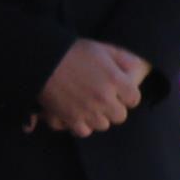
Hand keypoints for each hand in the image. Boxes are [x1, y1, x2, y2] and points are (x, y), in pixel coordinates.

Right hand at [35, 39, 149, 135]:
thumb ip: (123, 59)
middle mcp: (104, 98)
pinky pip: (83, 131)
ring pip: (102, 125)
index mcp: (115, 80)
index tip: (119, 92)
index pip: (134, 99)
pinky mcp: (70, 118)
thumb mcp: (102, 49)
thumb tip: (138, 67)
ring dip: (98, 117)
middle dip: (114, 108)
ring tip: (89, 106)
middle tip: (103, 99)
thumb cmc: (72, 51)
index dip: (127, 96)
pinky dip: (81, 125)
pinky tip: (77, 115)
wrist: (42, 59)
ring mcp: (87, 110)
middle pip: (120, 116)